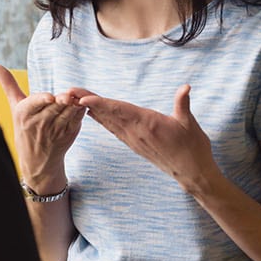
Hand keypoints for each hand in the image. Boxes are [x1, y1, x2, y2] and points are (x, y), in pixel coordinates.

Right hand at [0, 65, 80, 184]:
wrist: (36, 159)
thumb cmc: (24, 128)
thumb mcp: (14, 107)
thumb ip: (8, 85)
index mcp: (24, 114)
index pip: (34, 104)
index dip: (42, 100)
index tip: (49, 97)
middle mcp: (38, 123)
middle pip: (54, 106)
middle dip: (62, 100)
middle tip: (69, 95)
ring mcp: (55, 130)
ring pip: (67, 113)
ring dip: (74, 104)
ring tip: (77, 97)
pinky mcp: (68, 134)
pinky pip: (77, 119)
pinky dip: (80, 111)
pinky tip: (81, 104)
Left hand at [70, 85, 221, 187]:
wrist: (191, 173)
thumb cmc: (193, 147)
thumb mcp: (190, 124)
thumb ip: (183, 104)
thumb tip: (185, 87)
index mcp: (147, 124)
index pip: (120, 111)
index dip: (100, 104)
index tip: (83, 98)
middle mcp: (135, 132)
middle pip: (106, 114)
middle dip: (86, 102)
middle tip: (68, 92)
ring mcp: (133, 139)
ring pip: (107, 121)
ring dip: (89, 109)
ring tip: (73, 98)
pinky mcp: (133, 143)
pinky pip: (112, 129)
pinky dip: (100, 119)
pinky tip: (90, 112)